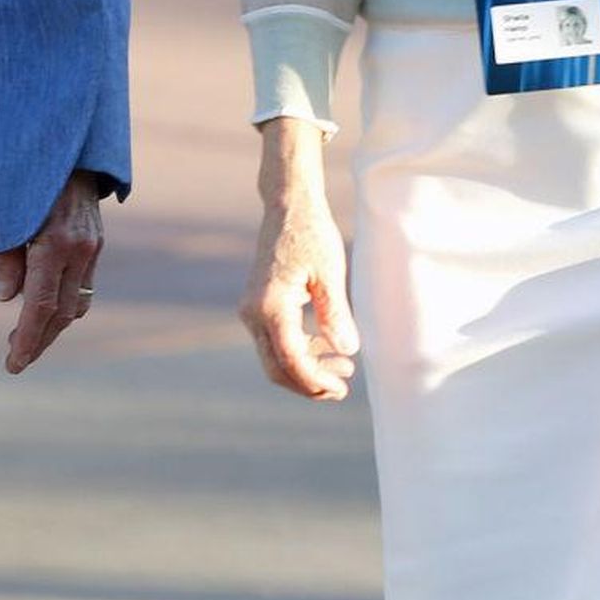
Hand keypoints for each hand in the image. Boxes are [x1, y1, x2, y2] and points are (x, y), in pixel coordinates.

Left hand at [0, 171, 106, 374]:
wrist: (72, 154)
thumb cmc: (30, 184)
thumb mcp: (7, 220)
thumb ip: (6, 260)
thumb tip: (6, 300)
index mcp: (55, 245)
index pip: (40, 307)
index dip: (27, 340)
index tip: (14, 365)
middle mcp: (80, 250)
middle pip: (62, 312)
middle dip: (39, 340)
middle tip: (16, 359)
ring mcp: (93, 247)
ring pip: (77, 302)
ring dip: (53, 325)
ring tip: (27, 337)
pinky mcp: (96, 243)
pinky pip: (83, 284)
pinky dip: (65, 303)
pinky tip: (47, 308)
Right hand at [238, 122, 359, 400]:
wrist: (288, 209)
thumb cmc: (312, 235)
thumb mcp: (331, 272)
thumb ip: (336, 313)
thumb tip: (348, 351)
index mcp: (270, 307)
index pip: (291, 360)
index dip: (314, 381)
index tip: (341, 390)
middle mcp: (253, 314)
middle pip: (277, 367)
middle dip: (309, 383)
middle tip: (344, 389)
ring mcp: (252, 312)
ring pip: (275, 357)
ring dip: (306, 368)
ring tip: (344, 370)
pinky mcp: (258, 307)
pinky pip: (275, 340)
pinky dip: (300, 350)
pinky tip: (327, 347)